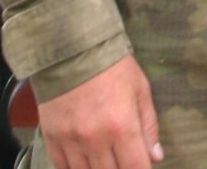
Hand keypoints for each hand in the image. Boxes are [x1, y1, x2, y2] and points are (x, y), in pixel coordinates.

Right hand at [38, 54, 160, 168]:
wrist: (72, 49)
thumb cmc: (112, 67)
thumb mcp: (140, 90)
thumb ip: (149, 126)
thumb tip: (155, 157)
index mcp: (122, 126)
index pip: (136, 168)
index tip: (142, 166)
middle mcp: (95, 138)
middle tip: (123, 159)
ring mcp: (70, 140)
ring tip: (105, 160)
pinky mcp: (51, 138)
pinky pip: (62, 167)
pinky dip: (74, 168)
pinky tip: (84, 160)